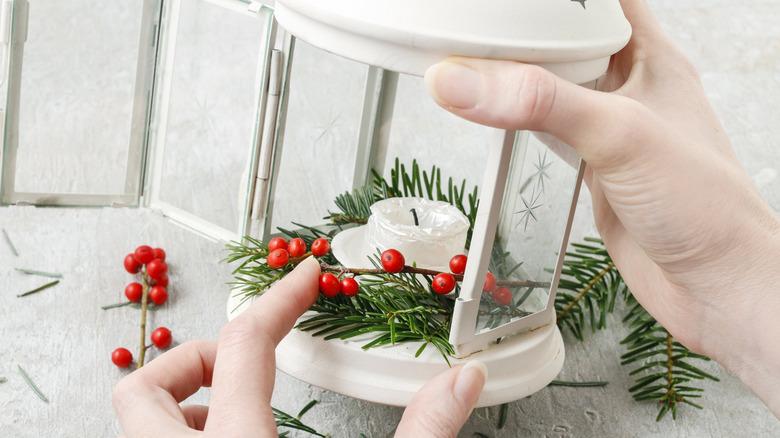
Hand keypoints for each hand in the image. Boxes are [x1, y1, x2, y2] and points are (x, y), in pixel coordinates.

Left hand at [112, 257, 485, 436]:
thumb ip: (422, 432)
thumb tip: (462, 380)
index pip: (248, 346)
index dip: (281, 299)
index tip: (306, 277)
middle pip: (143, 385)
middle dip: (192, 356)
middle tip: (240, 358)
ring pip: (134, 419)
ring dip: (180, 398)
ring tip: (230, 405)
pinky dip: (183, 434)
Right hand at [425, 0, 779, 415]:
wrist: (714, 286)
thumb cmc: (701, 206)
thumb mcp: (619, 134)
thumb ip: (540, 102)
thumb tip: (458, 79)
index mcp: (652, 60)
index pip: (605, 3)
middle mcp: (630, 89)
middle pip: (572, 40)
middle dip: (528, 28)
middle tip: (480, 22)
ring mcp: (610, 131)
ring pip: (557, 87)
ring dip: (519, 75)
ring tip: (472, 57)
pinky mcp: (592, 169)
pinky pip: (549, 131)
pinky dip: (519, 122)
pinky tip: (494, 119)